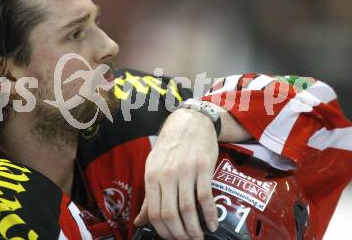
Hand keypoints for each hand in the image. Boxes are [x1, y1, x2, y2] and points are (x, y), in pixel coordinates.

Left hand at [134, 108, 218, 238]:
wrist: (189, 123)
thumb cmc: (170, 147)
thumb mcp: (153, 167)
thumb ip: (149, 196)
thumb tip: (139, 222)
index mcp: (152, 176)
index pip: (154, 213)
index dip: (164, 231)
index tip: (171, 239)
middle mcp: (167, 174)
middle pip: (170, 214)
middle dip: (179, 234)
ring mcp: (186, 170)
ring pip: (188, 209)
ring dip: (195, 229)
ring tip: (198, 237)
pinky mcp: (203, 167)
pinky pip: (206, 197)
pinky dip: (210, 214)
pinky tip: (212, 224)